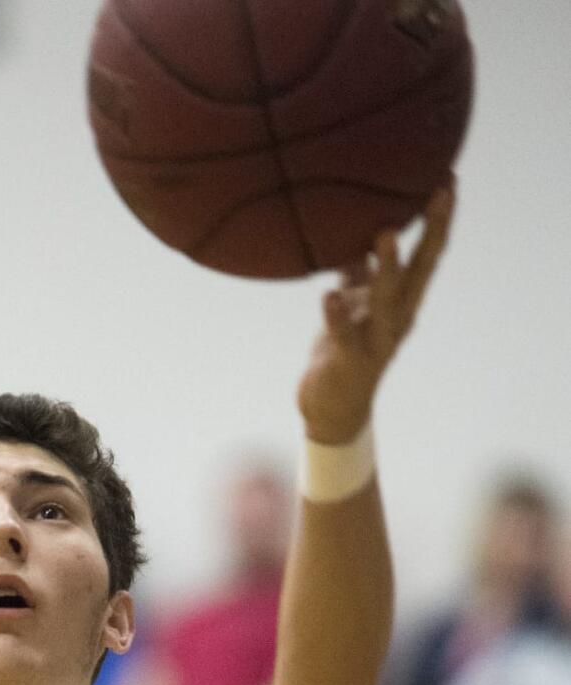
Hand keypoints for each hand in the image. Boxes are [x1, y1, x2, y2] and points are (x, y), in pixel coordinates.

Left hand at [297, 186, 455, 444]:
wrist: (332, 410)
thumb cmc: (343, 350)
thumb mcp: (355, 304)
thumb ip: (359, 272)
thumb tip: (360, 232)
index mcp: (402, 301)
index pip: (428, 254)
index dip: (439, 220)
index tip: (449, 180)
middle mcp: (397, 318)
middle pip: (421, 270)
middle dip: (432, 231)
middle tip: (439, 192)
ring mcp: (376, 340)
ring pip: (386, 300)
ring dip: (388, 268)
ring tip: (384, 234)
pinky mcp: (348, 361)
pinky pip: (343, 335)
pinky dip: (337, 315)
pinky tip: (328, 296)